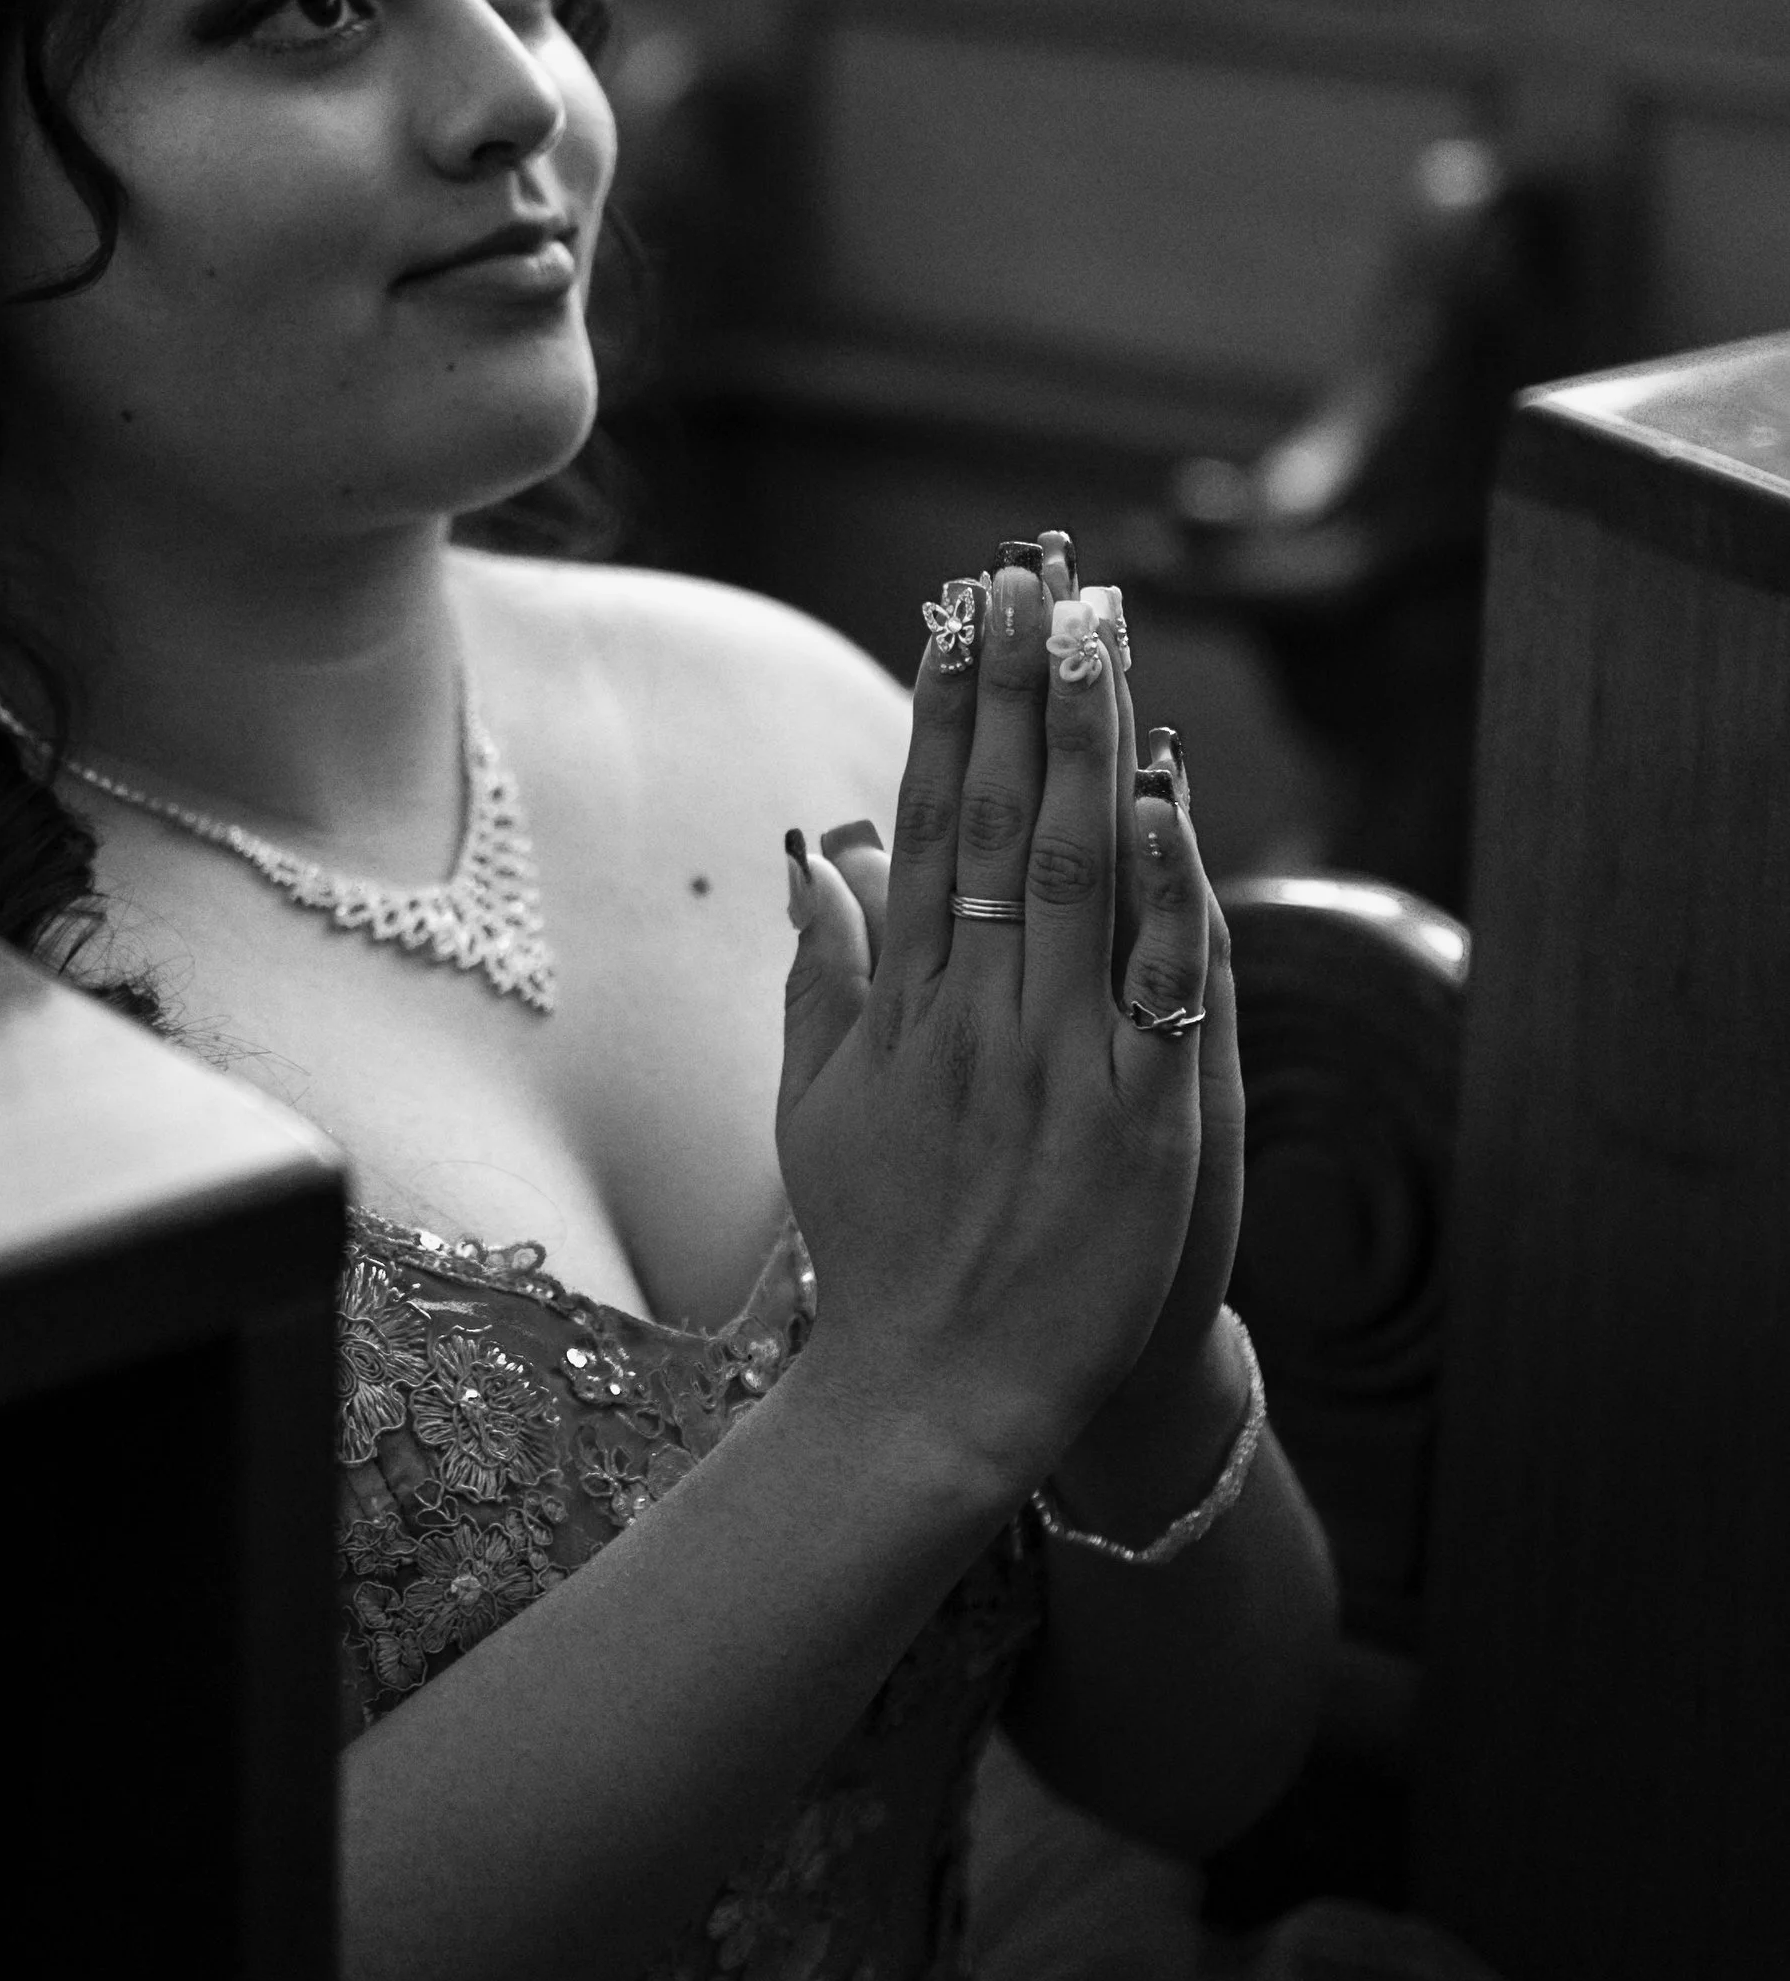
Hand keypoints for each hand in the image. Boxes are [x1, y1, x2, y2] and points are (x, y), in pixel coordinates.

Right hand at [773, 560, 1221, 1506]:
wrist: (939, 1399)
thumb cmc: (882, 1253)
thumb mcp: (817, 1112)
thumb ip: (821, 984)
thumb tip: (809, 868)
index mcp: (898, 1011)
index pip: (923, 829)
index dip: (941, 713)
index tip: (954, 616)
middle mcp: (970, 1020)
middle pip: (993, 824)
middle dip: (1011, 693)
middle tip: (1026, 582)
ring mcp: (1052, 1068)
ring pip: (1072, 877)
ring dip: (1085, 748)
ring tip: (1093, 639)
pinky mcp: (1138, 1124)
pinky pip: (1158, 986)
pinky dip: (1165, 889)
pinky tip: (1170, 797)